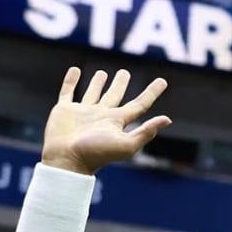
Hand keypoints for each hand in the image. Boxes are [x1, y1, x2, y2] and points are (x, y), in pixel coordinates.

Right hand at [41, 67, 170, 175]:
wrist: (67, 160)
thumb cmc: (97, 154)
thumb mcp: (126, 145)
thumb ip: (145, 132)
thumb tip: (167, 119)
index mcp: (117, 123)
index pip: (139, 105)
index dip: (152, 93)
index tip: (162, 81)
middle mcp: (101, 116)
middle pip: (115, 96)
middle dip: (120, 84)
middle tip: (124, 72)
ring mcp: (82, 113)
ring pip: (93, 93)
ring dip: (97, 83)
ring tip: (103, 73)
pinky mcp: (64, 110)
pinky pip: (68, 92)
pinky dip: (71, 81)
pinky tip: (74, 70)